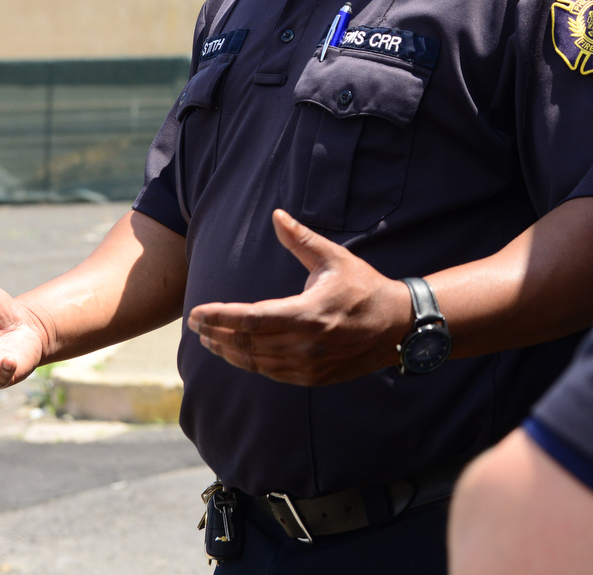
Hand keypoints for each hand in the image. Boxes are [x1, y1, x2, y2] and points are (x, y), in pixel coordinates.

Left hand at [188, 209, 412, 385]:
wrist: (397, 325)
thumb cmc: (364, 287)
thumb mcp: (334, 258)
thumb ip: (301, 239)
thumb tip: (276, 215)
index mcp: (307, 314)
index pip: (250, 319)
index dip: (219, 317)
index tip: (196, 312)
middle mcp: (305, 344)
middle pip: (246, 343)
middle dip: (215, 333)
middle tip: (194, 324)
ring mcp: (309, 365)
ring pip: (255, 362)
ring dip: (228, 351)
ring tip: (208, 339)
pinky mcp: (313, 377)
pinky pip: (272, 373)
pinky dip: (249, 363)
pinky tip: (237, 353)